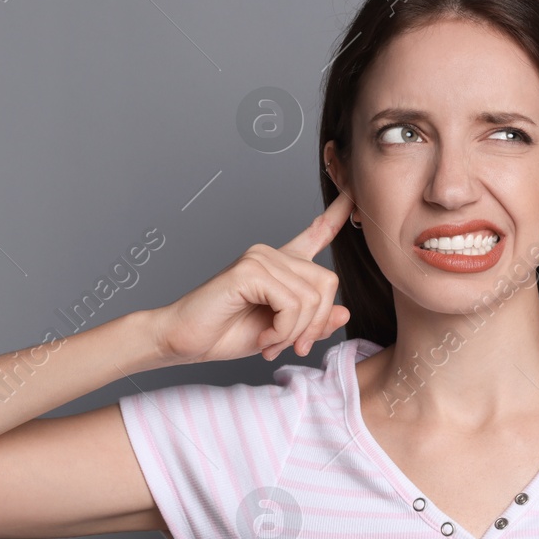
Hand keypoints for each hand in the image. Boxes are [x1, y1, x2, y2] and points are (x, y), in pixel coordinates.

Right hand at [152, 192, 353, 364]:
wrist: (184, 340)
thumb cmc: (225, 333)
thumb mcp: (281, 334)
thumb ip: (312, 323)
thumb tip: (344, 311)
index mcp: (283, 266)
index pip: (318, 232)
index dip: (339, 213)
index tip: (354, 191)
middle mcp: (272, 255)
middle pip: (327, 283)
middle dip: (315, 324)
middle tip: (293, 347)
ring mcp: (260, 258)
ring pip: (310, 298)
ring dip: (295, 333)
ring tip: (271, 343)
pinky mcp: (249, 270)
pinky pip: (291, 304)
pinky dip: (282, 330)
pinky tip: (264, 337)